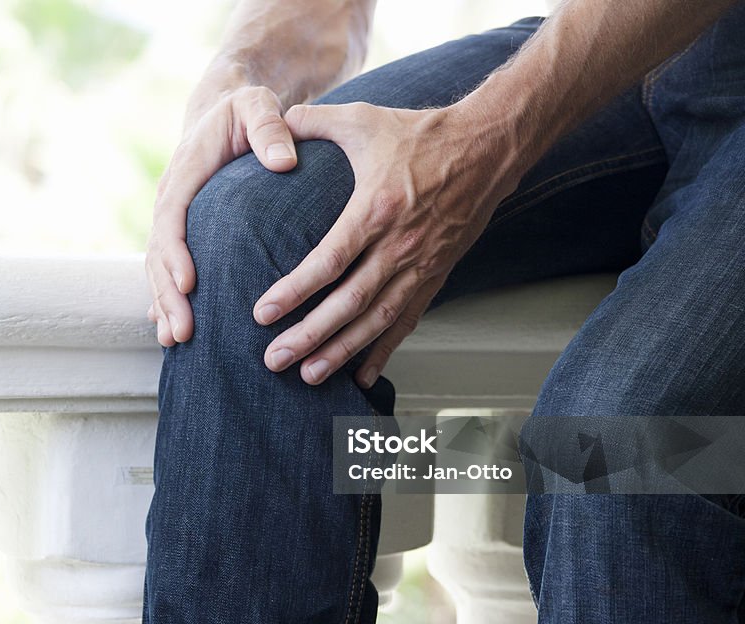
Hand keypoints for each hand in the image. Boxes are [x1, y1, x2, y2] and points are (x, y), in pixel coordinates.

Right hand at [146, 83, 299, 345]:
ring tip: (175, 342)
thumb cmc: (247, 110)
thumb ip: (269, 128)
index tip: (190, 283)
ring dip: (165, 305)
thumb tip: (284, 161)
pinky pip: (169, 271)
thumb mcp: (258, 106)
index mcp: (184, 174)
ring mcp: (175, 219)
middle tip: (183, 332)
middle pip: (159, 254)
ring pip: (159, 268)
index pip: (172, 218)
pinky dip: (169, 300)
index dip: (176, 253)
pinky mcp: (185, 234)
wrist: (227, 111)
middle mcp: (171, 200)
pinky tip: (174, 333)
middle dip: (168, 295)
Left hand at [253, 101, 522, 387]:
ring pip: (377, 320)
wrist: (488, 146)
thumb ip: (312, 121)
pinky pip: (407, 321)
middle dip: (309, 335)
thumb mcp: (363, 118)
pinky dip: (384, 351)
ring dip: (342, 352)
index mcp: (377, 208)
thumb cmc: (420, 132)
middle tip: (274, 359)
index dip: (295, 291)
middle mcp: (400, 245)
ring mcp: (421, 265)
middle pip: (349, 303)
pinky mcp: (435, 275)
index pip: (329, 261)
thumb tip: (271, 121)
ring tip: (309, 376)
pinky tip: (362, 377)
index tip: (262, 314)